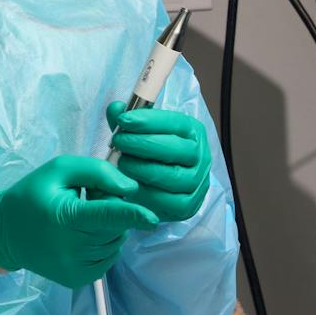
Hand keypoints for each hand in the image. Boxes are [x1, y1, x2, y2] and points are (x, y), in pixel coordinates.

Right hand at [0, 156, 158, 288]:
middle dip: (114, 212)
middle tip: (90, 201)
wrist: (4, 232)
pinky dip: (102, 246)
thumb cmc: (32, 195)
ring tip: (82, 219)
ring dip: (108, 230)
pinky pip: (107, 259)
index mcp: (65, 217)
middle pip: (115, 228)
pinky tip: (82, 237)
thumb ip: (95, 172)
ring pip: (114, 244)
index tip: (152, 217)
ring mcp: (75, 268)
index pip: (105, 216)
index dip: (131, 215)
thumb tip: (130, 189)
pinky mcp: (78, 280)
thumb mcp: (59, 170)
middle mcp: (71, 248)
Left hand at [105, 102, 212, 223]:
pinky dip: (146, 193)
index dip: (148, 120)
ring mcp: (197, 182)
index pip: (175, 122)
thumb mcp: (140, 134)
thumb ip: (127, 122)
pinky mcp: (188, 205)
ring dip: (141, 169)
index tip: (124, 120)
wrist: (162, 189)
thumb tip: (115, 109)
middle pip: (174, 148)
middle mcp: (200, 156)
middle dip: (141, 144)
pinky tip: (130, 184)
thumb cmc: (152, 155)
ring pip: (171, 176)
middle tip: (118, 142)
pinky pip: (167, 200)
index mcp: (192, 132)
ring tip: (121, 162)